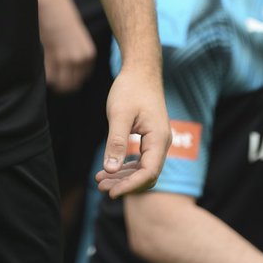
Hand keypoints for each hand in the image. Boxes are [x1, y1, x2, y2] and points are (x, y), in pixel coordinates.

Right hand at [40, 0, 96, 93]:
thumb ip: (75, 55)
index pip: (81, 79)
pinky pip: (49, 77)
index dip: (70, 80)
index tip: (61, 76)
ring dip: (53, 82)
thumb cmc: (62, 18)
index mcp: (88, 55)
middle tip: (52, 77)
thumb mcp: (76, 38)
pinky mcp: (52, 57)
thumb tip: (67, 72)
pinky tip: (42, 66)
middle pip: (72, 86)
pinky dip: (45, 76)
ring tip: (47, 73)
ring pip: (60, 85)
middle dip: (61, 84)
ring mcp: (66, 59)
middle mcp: (80, 59)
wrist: (52, 3)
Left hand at [94, 64, 170, 199]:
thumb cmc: (130, 89)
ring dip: (123, 177)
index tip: (110, 192)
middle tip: (100, 187)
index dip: (130, 186)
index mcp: (158, 139)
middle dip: (124, 184)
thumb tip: (111, 170)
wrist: (141, 70)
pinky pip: (140, 159)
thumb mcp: (119, 114)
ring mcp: (157, 141)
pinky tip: (110, 169)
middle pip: (146, 174)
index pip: (148, 173)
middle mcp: (162, 143)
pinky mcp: (150, 138)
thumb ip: (116, 142)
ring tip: (100, 180)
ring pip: (143, 168)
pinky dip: (126, 166)